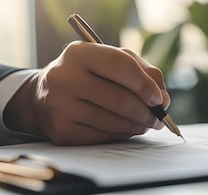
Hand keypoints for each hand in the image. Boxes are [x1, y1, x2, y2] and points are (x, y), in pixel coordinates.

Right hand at [5, 41, 169, 144]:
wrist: (45, 96)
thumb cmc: (87, 74)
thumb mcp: (110, 60)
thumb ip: (142, 71)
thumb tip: (163, 98)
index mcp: (79, 53)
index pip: (122, 67)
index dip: (146, 85)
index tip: (160, 98)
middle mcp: (64, 77)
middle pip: (120, 99)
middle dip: (147, 112)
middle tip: (159, 117)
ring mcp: (60, 106)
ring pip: (114, 122)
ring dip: (138, 125)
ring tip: (146, 123)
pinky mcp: (62, 131)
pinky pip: (104, 136)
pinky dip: (122, 134)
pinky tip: (126, 129)